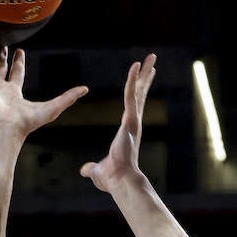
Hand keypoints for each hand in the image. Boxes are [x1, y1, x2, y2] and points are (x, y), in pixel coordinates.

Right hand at [0, 31, 87, 141]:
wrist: (3, 131)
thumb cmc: (24, 124)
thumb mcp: (51, 108)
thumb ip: (67, 98)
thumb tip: (85, 89)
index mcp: (14, 93)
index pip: (17, 73)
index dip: (19, 61)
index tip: (20, 50)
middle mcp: (0, 88)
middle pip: (0, 66)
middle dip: (1, 54)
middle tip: (1, 39)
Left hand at [80, 52, 155, 190]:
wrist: (119, 180)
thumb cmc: (112, 178)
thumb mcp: (98, 171)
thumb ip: (92, 168)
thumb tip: (84, 171)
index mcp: (128, 131)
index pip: (134, 105)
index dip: (139, 90)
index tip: (144, 77)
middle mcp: (134, 123)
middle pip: (141, 93)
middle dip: (146, 75)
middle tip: (152, 60)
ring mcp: (133, 121)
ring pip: (138, 91)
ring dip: (143, 73)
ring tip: (150, 56)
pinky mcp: (130, 121)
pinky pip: (130, 96)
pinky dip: (132, 81)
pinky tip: (134, 67)